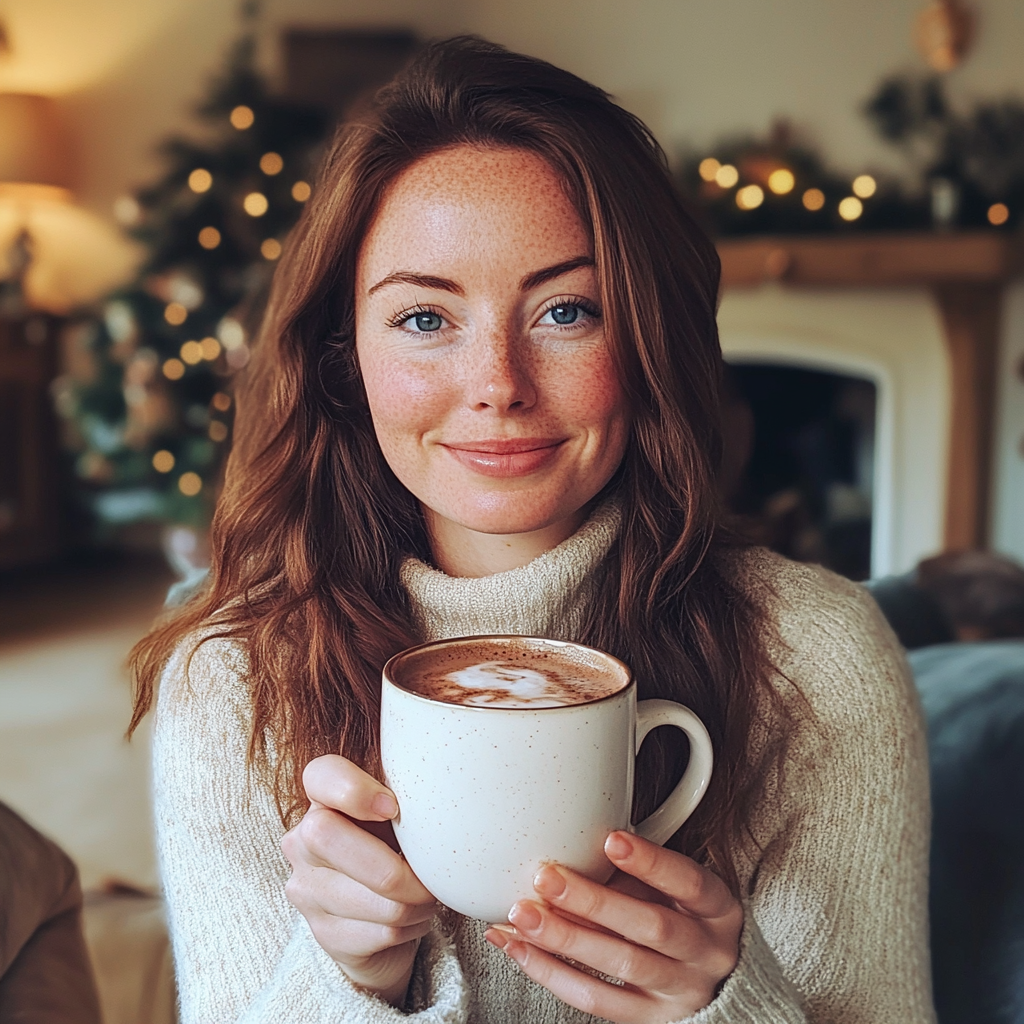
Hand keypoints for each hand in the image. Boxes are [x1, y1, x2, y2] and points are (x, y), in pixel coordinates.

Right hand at [281, 755, 436, 1005]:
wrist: (380, 921)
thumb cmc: (398, 852)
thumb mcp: (401, 818)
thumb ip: (411, 799)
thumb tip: (456, 798)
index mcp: (324, 801)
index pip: (319, 776)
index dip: (352, 789)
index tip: (392, 807)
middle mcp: (302, 842)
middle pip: (330, 838)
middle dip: (399, 867)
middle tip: (430, 877)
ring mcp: (306, 890)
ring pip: (374, 898)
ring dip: (417, 904)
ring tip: (427, 898)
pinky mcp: (322, 933)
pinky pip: (381, 933)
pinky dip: (412, 928)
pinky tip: (413, 920)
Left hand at [485, 830, 741, 1023]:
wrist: (715, 983)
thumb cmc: (683, 916)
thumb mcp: (675, 888)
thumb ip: (634, 875)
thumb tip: (569, 856)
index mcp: (717, 909)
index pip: (689, 881)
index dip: (651, 862)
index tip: (612, 839)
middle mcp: (705, 953)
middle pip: (650, 927)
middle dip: (592, 901)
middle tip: (546, 877)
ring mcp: (680, 991)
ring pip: (620, 966)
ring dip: (564, 939)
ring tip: (522, 916)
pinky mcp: (650, 1019)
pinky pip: (596, 1000)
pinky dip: (552, 973)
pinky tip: (521, 949)